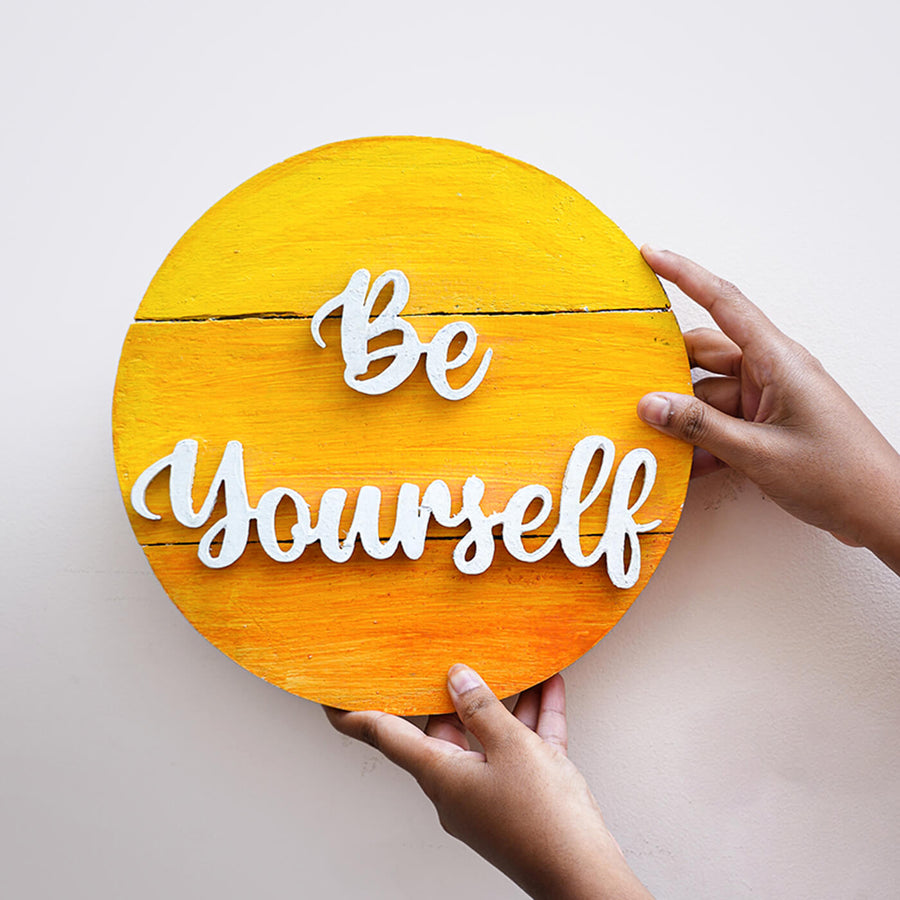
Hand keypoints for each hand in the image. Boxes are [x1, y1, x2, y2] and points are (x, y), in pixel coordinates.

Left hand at [325, 665, 652, 899]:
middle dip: (453, 693)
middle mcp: (458, 786)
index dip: (355, 714)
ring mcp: (489, 794)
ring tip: (516, 664)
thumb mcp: (512, 747)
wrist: (585, 876)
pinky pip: (521, 748)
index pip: (386, 736)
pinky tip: (548, 688)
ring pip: (488, 736)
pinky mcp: (521, 798)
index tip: (330, 697)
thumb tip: (457, 678)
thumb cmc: (544, 821)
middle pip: (444, 729)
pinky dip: (532, 719)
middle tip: (448, 658)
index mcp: (441, 776)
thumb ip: (483, 708)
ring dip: (504, 701)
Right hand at [637, 247, 899, 573]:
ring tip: (657, 442)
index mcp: (778, 360)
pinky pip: (722, 423)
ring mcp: (769, 400)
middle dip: (669, 373)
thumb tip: (650, 404)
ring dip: (686, 419)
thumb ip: (701, 428)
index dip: (685, 274)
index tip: (651, 254)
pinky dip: (703, 441)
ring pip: (708, 395)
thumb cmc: (837, 474)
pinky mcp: (767, 426)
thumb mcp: (760, 453)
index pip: (724, 303)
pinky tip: (688, 466)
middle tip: (631, 387)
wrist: (880, 510)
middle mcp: (771, 372)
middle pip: (705, 356)